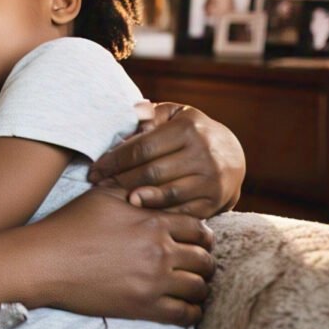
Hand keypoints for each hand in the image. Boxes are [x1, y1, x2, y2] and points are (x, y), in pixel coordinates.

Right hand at [32, 184, 215, 325]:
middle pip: (205, 258)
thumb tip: (146, 184)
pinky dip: (191, 311)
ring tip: (191, 284)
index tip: (196, 239)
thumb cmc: (71, 224)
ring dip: (199, 286)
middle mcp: (160, 251)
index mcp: (153, 221)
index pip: (199, 228)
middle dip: (205, 260)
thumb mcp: (103, 195)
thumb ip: (133, 189)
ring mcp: (153, 281)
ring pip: (200, 288)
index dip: (202, 233)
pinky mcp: (143, 307)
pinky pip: (185, 315)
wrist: (47, 260)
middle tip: (196, 263)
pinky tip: (184, 306)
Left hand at [89, 102, 244, 218]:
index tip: (95, 169)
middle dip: (120, 180)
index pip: (143, 147)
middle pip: (151, 172)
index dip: (115, 160)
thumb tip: (129, 114)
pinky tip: (142, 213)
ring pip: (167, 194)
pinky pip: (183, 211)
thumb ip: (150, 115)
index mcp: (188, 129)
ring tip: (117, 199)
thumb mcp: (174, 115)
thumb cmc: (191, 132)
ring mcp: (211, 179)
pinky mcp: (216, 200)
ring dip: (138, 199)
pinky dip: (160, 213)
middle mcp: (203, 153)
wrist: (233, 155)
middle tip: (98, 186)